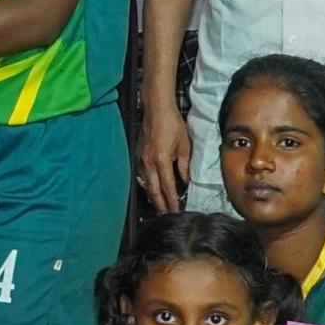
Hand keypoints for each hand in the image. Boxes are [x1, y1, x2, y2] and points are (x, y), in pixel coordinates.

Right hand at [137, 98, 192, 212]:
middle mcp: (148, 163)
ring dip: (153, 196)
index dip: (171, 201)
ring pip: (146, 184)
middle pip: (153, 190)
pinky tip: (152, 189)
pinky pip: (142, 175)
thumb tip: (186, 181)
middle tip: (165, 215)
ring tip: (159, 206)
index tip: (175, 211)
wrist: (156, 109)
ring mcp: (141, 159)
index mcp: (161, 160)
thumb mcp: (184, 145)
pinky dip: (148, 185)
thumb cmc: (172, 124)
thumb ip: (184, 165)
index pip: (167, 187)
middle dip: (159, 204)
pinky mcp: (138, 155)